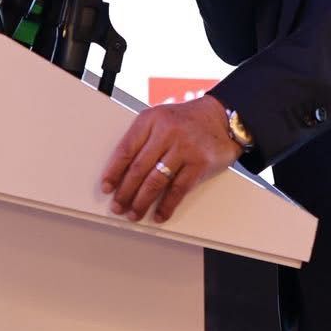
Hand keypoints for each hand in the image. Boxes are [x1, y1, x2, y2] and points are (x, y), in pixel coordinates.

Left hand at [99, 95, 242, 223]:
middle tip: (118, 206)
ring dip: (142, 202)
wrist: (223, 117)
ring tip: (134, 213)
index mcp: (151, 120)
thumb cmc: (187, 121)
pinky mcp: (200, 162)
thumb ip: (143, 139)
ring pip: (156, 181)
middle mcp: (166, 131)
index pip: (126, 149)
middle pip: (138, 168)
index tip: (107, 187)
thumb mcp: (160, 120)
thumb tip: (122, 174)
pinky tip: (160, 214)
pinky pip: (178, 189)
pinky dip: (167, 205)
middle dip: (125, 192)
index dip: (113, 172)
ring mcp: (184, 147)